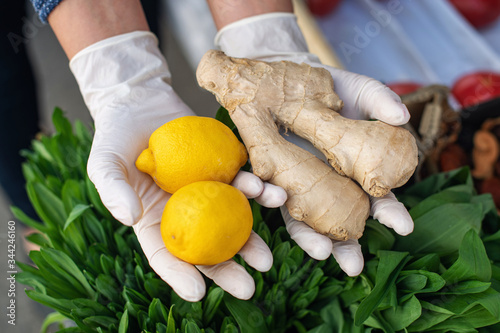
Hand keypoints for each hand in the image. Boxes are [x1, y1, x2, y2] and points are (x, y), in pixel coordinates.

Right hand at [70, 31, 285, 300]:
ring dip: (252, 236)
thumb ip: (112, 190)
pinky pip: (243, 181)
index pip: (167, 256)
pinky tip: (270, 193)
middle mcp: (186, 211)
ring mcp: (208, 190)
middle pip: (208, 247)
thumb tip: (128, 219)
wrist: (140, 101)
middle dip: (229, 271)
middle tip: (249, 287)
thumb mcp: (104, 163)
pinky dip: (258, 190)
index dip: (180, 276)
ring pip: (233, 218)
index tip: (197, 294)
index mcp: (156, 220)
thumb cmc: (116, 136)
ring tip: (267, 253)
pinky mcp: (224, 167)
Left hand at [215, 13, 413, 275]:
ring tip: (319, 253)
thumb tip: (402, 115)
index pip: (375, 199)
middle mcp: (326, 183)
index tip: (401, 226)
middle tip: (353, 266)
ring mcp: (295, 180)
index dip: (388, 212)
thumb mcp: (357, 89)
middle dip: (346, 245)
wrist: (288, 71)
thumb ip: (379, 101)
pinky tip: (276, 198)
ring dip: (308, 237)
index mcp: (354, 171)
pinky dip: (269, 196)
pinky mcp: (267, 169)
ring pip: (301, 216)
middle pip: (338, 220)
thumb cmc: (329, 85)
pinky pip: (267, 188)